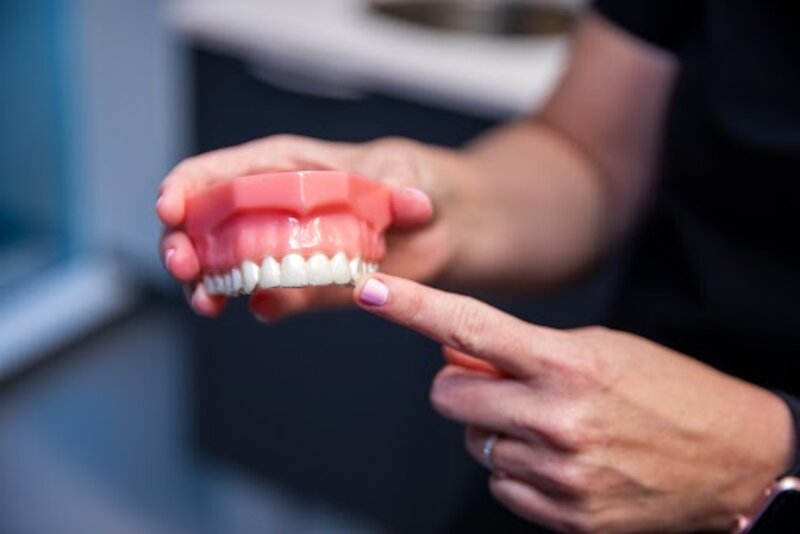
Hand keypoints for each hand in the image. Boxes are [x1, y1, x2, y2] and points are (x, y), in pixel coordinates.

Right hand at [156, 135, 479, 318]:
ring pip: (226, 266)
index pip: (220, 171)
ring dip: (208, 284)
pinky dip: (261, 304)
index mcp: (287, 167)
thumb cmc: (420, 183)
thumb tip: (408, 202)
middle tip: (185, 267)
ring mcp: (286, 250)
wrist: (447, 226)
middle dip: (182, 243)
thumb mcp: (409, 175)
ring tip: (209, 303)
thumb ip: (400, 189)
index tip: (171, 208)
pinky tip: (261, 309)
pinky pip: (273, 296)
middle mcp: (274, 208)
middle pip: (206, 223)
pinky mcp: (307, 284)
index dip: (186, 187)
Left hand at [353, 274, 793, 531]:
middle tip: (502, 383)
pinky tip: (561, 460)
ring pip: (474, 445)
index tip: (370, 291)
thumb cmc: (668, 390)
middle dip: (464, 387)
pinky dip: (517, 470)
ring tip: (551, 425)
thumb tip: (456, 349)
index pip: (469, 327)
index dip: (412, 307)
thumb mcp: (598, 348)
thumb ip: (521, 351)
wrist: (735, 457)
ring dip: (496, 431)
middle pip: (449, 397)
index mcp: (566, 364)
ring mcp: (561, 476)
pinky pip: (502, 486)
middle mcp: (557, 421)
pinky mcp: (567, 518)